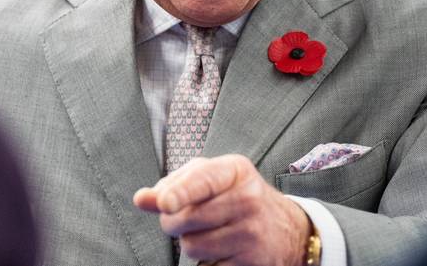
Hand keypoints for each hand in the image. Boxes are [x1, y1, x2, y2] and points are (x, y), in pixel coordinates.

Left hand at [133, 155, 310, 265]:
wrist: (285, 228)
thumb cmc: (235, 195)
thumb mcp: (209, 179)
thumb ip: (172, 185)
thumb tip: (141, 199)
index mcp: (234, 170)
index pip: (203, 180)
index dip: (180, 192)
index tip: (165, 204)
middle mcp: (247, 199)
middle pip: (187, 218)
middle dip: (173, 222)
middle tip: (181, 219)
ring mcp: (251, 233)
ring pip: (193, 246)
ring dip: (189, 243)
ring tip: (206, 232)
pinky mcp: (251, 262)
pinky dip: (205, 261)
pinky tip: (221, 248)